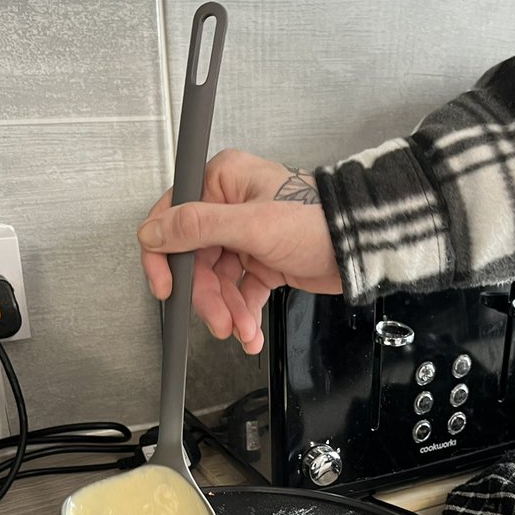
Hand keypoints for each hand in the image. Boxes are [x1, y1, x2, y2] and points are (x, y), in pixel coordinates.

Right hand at [137, 150, 341, 353]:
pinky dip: (243, 313)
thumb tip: (153, 231)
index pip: (172, 220)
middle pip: (195, 261)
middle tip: (218, 320)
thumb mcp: (253, 224)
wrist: (361, 247)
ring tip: (242, 330)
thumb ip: (198, 227)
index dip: (164, 258)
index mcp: (222, 183)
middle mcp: (229, 208)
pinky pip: (241, 292)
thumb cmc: (319, 221)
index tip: (167, 288)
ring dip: (227, 310)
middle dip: (207, 296)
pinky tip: (249, 331)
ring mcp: (246, 237)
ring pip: (218, 281)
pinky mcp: (262, 262)